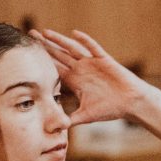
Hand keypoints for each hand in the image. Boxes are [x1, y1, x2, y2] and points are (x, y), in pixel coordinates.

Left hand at [30, 29, 147, 125]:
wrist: (132, 103)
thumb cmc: (112, 109)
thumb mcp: (87, 116)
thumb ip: (71, 119)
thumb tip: (56, 128)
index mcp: (76, 81)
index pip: (55, 68)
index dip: (41, 62)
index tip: (27, 55)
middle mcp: (81, 69)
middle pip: (59, 55)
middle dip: (45, 46)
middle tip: (29, 35)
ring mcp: (92, 63)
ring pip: (72, 49)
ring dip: (59, 41)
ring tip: (44, 32)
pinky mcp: (104, 60)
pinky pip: (93, 48)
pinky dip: (85, 41)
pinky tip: (74, 33)